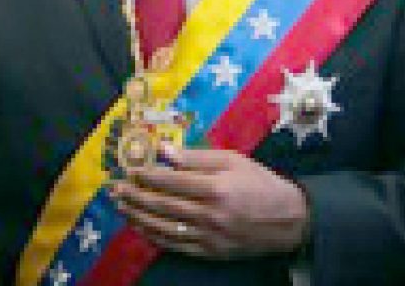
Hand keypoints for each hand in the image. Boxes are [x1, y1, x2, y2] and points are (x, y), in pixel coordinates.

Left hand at [108, 145, 308, 259]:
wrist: (290, 221)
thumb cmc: (259, 183)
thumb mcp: (233, 160)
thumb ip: (196, 157)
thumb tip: (163, 151)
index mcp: (217, 188)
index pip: (171, 181)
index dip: (146, 175)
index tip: (128, 169)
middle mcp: (210, 214)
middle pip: (162, 205)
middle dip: (134, 196)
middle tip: (114, 189)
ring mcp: (210, 237)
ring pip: (164, 227)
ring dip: (137, 216)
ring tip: (120, 206)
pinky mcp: (211, 252)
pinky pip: (175, 245)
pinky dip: (154, 236)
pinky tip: (140, 227)